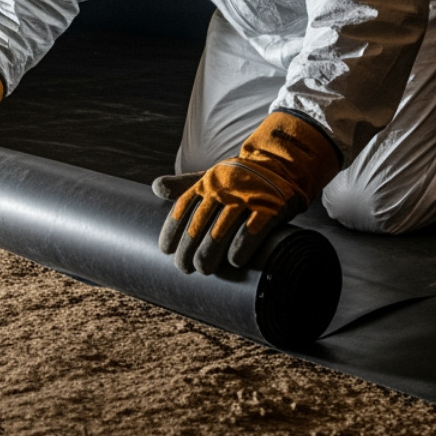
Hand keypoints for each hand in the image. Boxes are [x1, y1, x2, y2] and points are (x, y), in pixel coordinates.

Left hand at [157, 111, 340, 274]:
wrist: (280, 165)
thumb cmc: (239, 178)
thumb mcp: (211, 176)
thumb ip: (184, 184)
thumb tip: (155, 187)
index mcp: (208, 182)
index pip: (183, 209)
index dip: (172, 230)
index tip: (165, 249)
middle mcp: (224, 189)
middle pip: (199, 225)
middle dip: (188, 249)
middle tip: (183, 267)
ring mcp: (246, 198)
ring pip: (221, 232)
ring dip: (209, 254)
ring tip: (203, 269)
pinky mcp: (269, 208)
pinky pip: (251, 232)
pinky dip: (241, 248)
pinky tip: (234, 262)